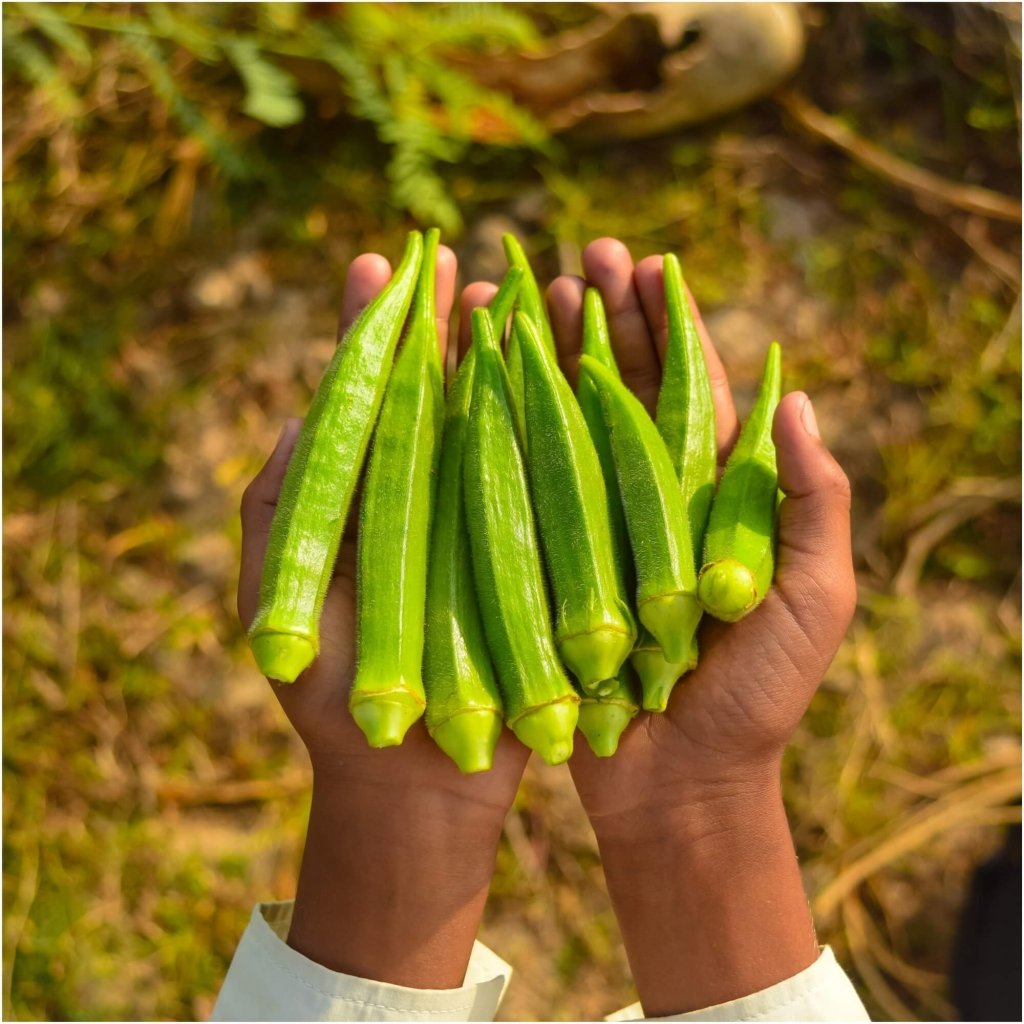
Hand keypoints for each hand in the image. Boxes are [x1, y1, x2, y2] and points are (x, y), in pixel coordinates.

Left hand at [237, 249, 528, 988]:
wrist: (413, 779)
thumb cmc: (334, 694)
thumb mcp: (281, 595)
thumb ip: (284, 502)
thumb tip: (304, 412)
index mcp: (363, 497)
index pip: (368, 391)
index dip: (375, 326)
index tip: (384, 264)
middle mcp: (425, 498)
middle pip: (439, 392)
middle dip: (447, 322)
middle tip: (458, 255)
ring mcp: (483, 524)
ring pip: (500, 423)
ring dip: (510, 354)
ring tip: (520, 287)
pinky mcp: (536, 558)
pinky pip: (551, 483)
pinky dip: (563, 425)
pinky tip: (576, 366)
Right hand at [548, 239, 855, 1014]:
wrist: (676, 787)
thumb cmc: (754, 700)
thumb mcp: (811, 601)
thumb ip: (813, 506)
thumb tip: (800, 399)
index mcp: (714, 497)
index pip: (690, 388)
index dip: (669, 323)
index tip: (643, 260)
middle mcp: (650, 501)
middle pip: (624, 392)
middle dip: (603, 321)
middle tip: (574, 257)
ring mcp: (593, 530)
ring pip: (567, 428)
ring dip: (547, 361)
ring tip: (522, 297)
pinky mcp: (546, 566)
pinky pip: (523, 490)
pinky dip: (504, 435)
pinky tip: (477, 386)